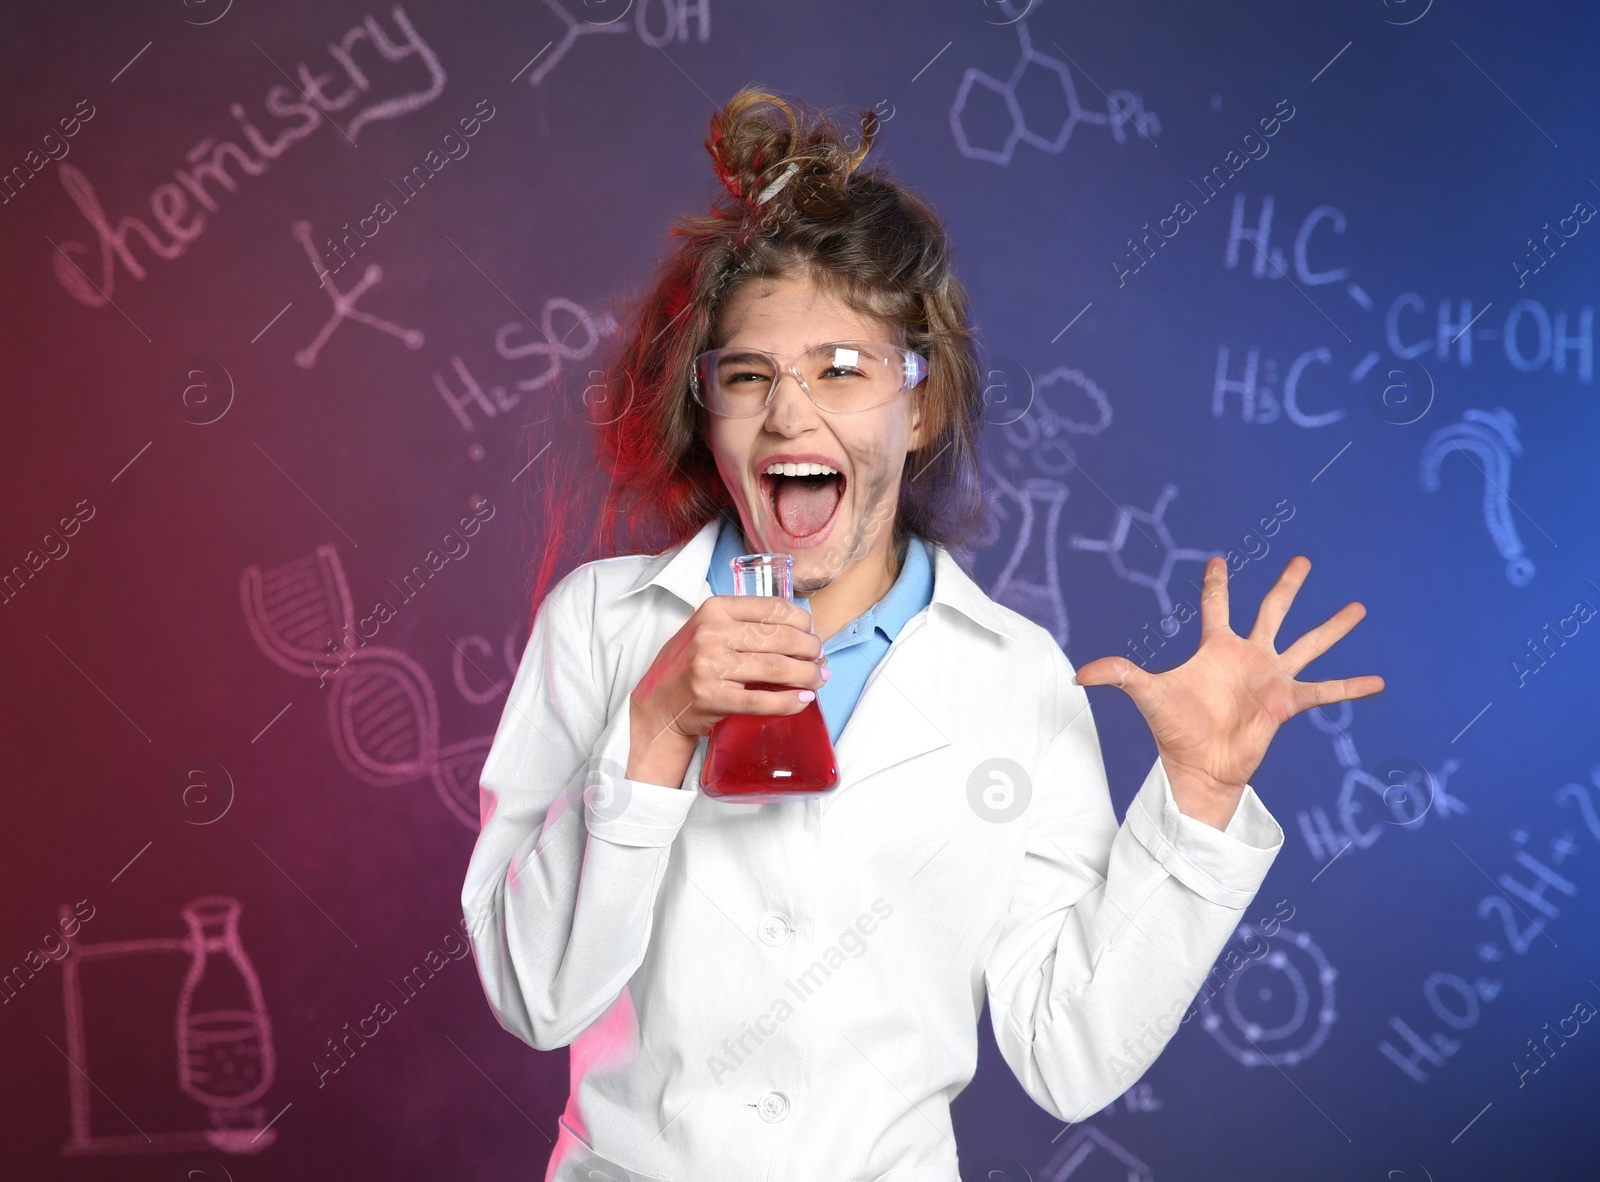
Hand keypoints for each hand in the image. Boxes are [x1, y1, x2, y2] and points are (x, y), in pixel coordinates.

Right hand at [626, 595, 827, 787]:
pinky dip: (789, 702)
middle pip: (780, 638)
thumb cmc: (689, 665)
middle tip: (820, 662)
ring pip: (776, 667)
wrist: (658, 704)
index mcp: (715, 609)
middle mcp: (711, 633)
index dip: (802, 622)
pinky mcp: (712, 697)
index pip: (772, 608)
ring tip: (818, 680)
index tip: (812, 634)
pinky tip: (803, 700)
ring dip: (806, 676)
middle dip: (810, 650)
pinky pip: (762, 700)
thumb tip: (802, 632)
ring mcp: (710, 665)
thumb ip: (745, 625)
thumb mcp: (709, 630)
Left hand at [1072, 555, 1384, 828]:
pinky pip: (1326, 691)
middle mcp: (1249, 657)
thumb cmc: (1174, 730)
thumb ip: (1119, 674)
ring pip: (1307, 642)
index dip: (1217, 582)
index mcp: (1216, 648)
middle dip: (1287, 585)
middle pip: (1272, 610)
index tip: (1218, 559)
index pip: (1217, 605)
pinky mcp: (1288, 702)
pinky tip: (1379, 681)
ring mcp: (1272, 678)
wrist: (1198, 766)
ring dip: (1332, 626)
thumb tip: (1080, 671)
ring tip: (1358, 607)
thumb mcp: (1146, 694)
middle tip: (1302, 560)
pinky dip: (1352, 686)